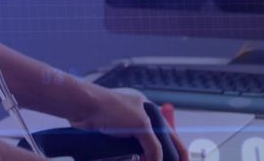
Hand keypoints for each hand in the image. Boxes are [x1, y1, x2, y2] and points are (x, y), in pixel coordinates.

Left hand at [66, 86, 188, 160]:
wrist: (84, 108)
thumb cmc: (111, 108)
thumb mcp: (141, 125)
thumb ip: (153, 145)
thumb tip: (158, 160)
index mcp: (150, 114)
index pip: (171, 136)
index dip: (180, 151)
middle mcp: (140, 122)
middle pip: (156, 146)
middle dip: (159, 157)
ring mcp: (126, 131)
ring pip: (140, 152)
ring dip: (144, 158)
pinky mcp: (112, 138)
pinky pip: (124, 153)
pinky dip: (128, 158)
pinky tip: (129, 160)